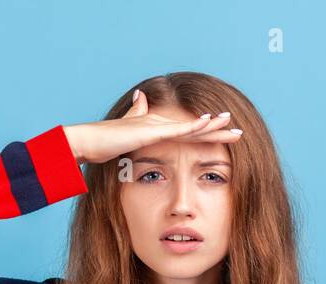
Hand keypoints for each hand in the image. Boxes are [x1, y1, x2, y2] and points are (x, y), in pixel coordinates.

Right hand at [61, 88, 242, 165]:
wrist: (86, 142)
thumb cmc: (101, 143)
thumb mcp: (124, 137)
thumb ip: (134, 119)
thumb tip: (140, 100)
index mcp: (156, 130)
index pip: (188, 134)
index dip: (207, 135)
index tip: (224, 136)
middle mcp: (159, 125)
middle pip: (195, 129)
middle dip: (217, 131)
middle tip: (239, 131)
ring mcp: (155, 127)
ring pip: (191, 126)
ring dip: (212, 125)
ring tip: (232, 124)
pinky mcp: (150, 131)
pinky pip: (177, 129)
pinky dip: (194, 126)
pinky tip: (209, 122)